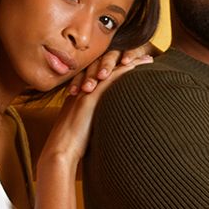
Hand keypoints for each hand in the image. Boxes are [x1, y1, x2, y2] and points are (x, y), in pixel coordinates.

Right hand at [43, 49, 153, 164]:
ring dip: (131, 62)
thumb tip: (108, 132)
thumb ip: (95, 126)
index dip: (119, 69)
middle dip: (127, 60)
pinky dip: (124, 70)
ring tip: (148, 58)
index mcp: (82, 96)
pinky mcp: (90, 96)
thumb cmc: (72, 149)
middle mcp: (84, 88)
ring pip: (111, 70)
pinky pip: (109, 78)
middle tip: (145, 56)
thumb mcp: (85, 132)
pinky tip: (136, 65)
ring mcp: (86, 91)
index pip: (102, 76)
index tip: (134, 66)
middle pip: (108, 68)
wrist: (60, 151)